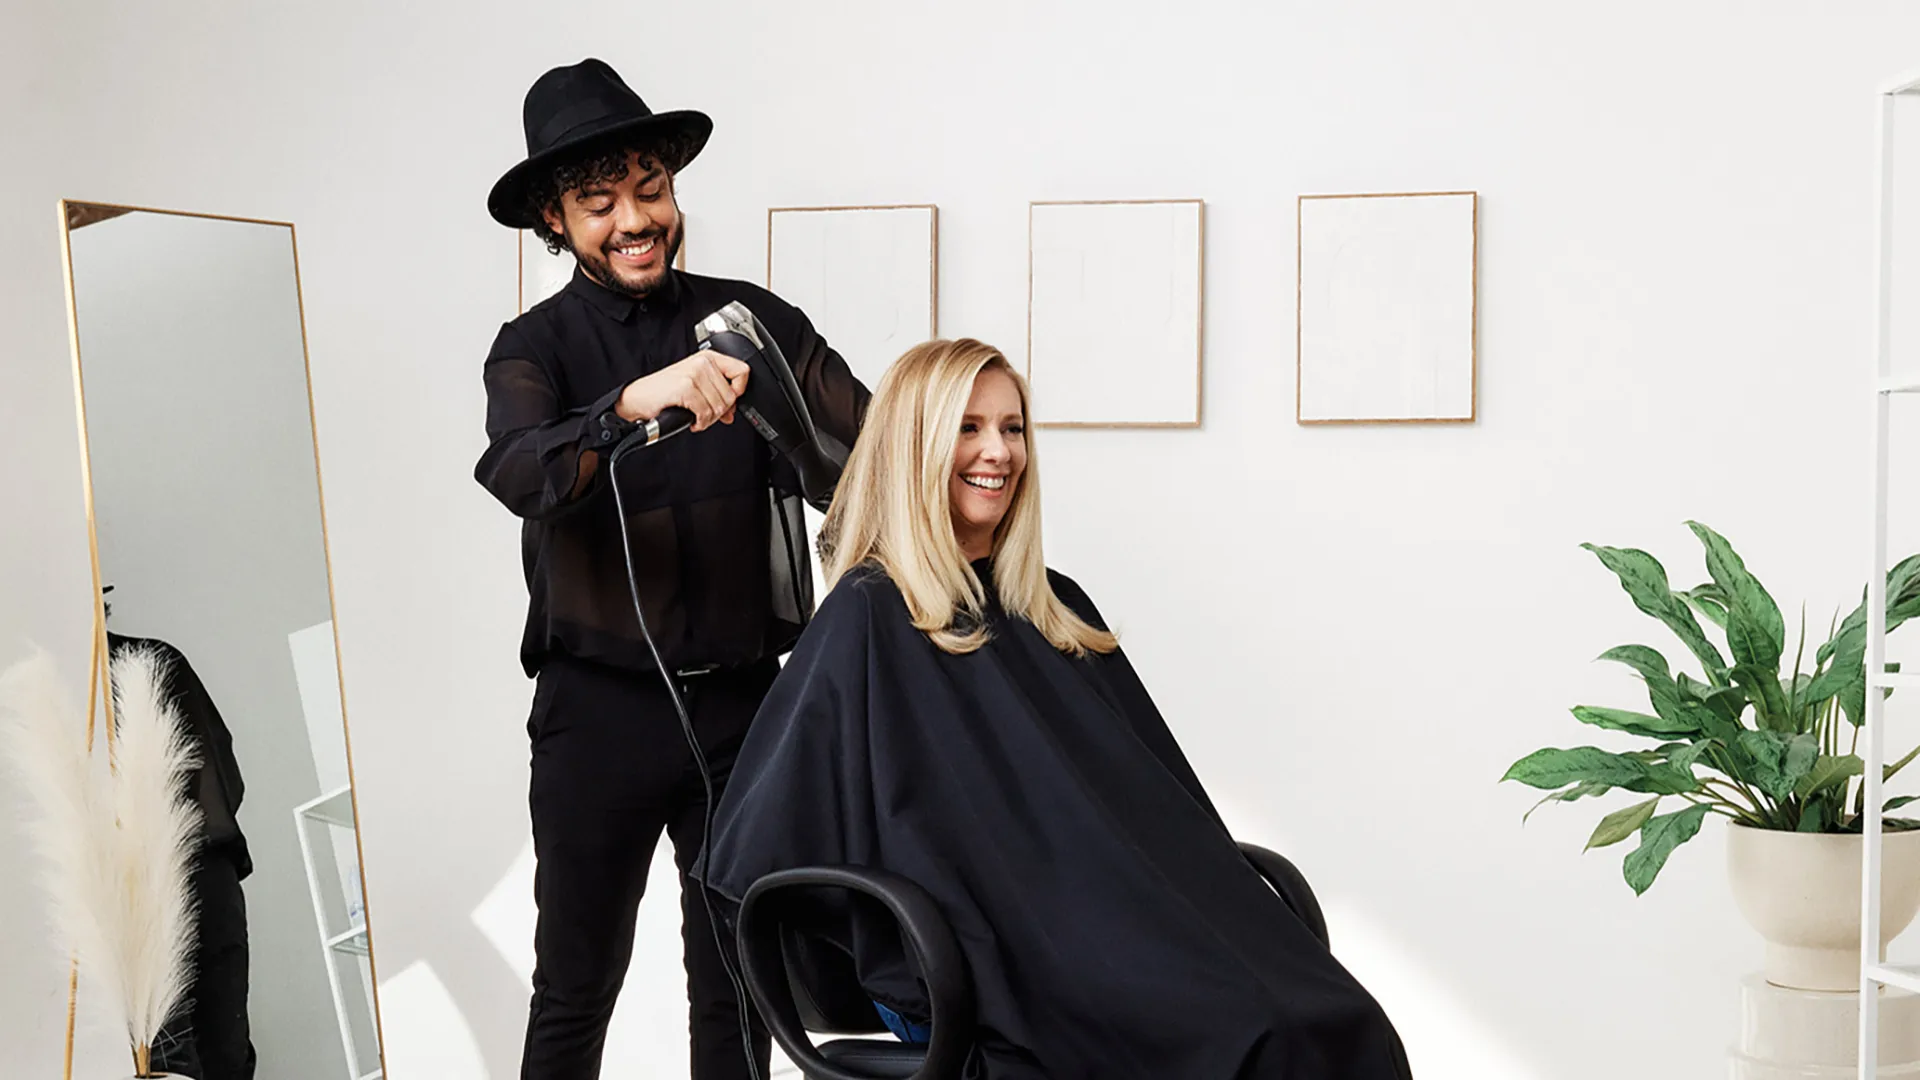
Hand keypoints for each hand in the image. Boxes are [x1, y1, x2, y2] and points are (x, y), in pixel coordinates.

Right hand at [616, 351, 750, 431]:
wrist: (637, 398)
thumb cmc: (663, 392)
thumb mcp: (694, 388)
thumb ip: (716, 395)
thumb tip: (731, 412)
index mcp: (708, 358)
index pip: (743, 371)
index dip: (739, 391)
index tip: (728, 401)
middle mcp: (703, 363)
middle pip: (731, 395)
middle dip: (719, 412)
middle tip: (704, 413)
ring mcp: (694, 374)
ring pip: (720, 406)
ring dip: (709, 419)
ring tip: (696, 416)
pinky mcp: (686, 388)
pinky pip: (706, 413)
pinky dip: (700, 423)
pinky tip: (691, 420)